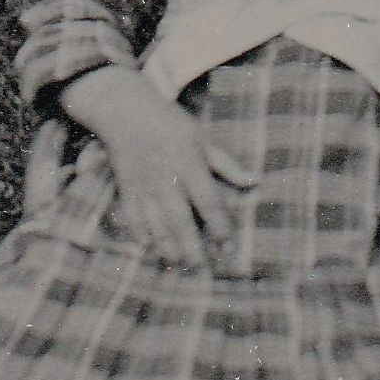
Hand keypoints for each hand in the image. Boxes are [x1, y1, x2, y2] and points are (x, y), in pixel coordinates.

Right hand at [59, 67, 254, 262]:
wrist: (126, 112)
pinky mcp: (126, 189)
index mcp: (189, 165)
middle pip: (180, 220)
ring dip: (166, 246)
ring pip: (155, 224)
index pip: (208, 202)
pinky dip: (140, 234)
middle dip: (191, 246)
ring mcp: (143, 186)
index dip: (220, 226)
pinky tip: (149, 248)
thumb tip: (254, 181)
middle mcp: (166, 179)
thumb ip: (226, 164)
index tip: (228, 246)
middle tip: (201, 267)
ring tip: (178, 263)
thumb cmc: (170, 124)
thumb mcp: (201, 138)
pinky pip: (132, 218)